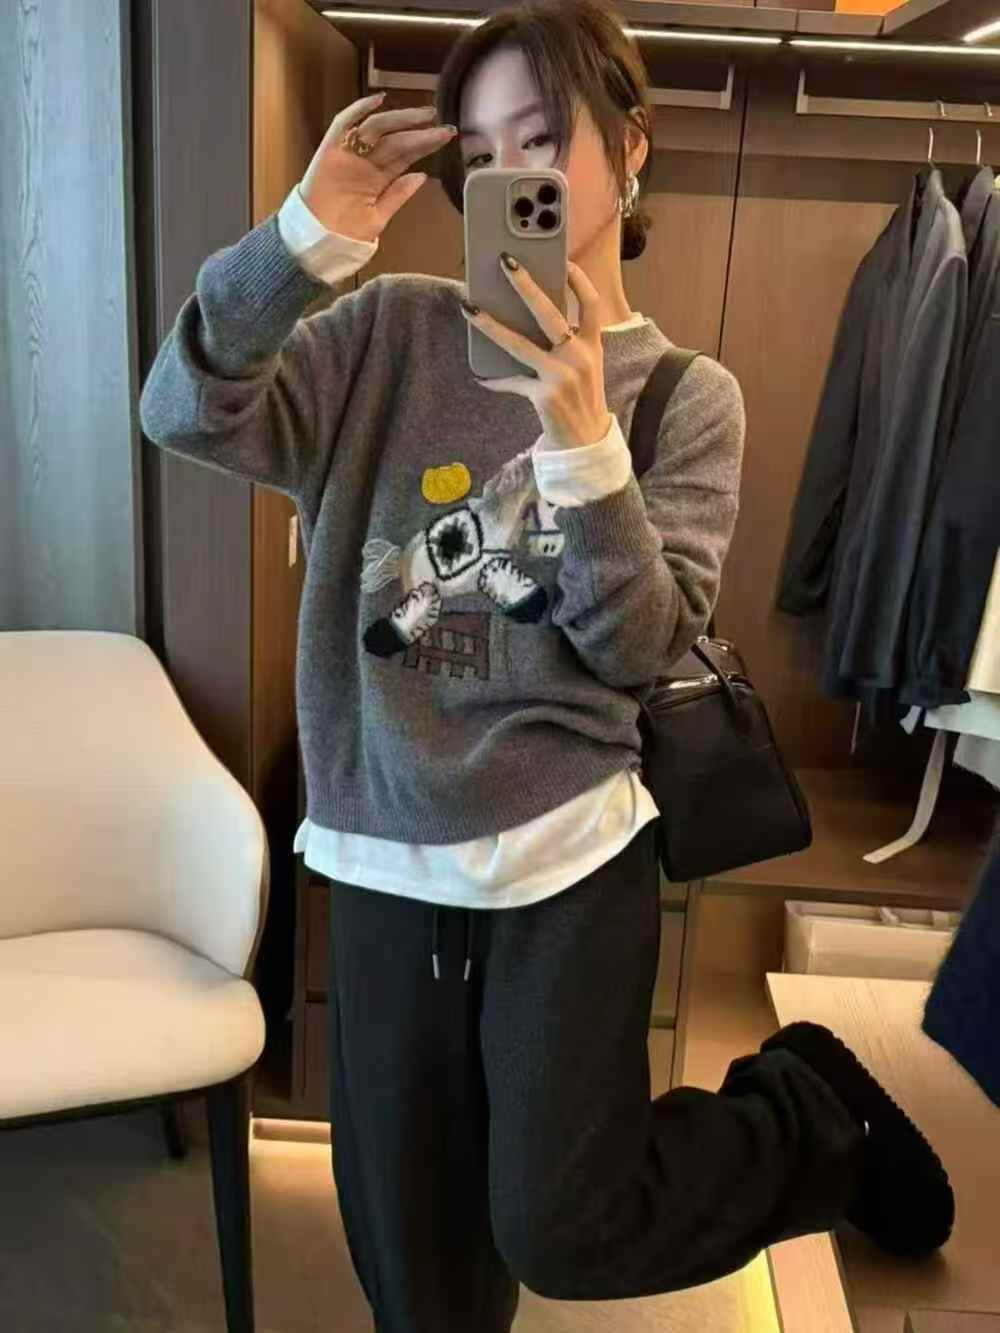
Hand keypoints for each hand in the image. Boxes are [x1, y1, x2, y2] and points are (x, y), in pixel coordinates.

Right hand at [300, 93, 457, 243]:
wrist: (317, 242)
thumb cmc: (345, 235)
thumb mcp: (378, 217)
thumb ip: (398, 195)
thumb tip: (422, 176)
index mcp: (378, 177)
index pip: (406, 155)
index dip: (425, 144)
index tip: (446, 136)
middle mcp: (366, 161)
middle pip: (396, 139)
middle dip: (419, 130)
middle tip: (444, 125)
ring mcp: (348, 154)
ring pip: (377, 128)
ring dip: (400, 118)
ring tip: (425, 114)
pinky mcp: (330, 150)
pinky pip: (344, 124)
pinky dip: (358, 110)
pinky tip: (378, 102)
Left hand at [459, 256, 612, 449]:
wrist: (586, 441)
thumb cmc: (580, 398)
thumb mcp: (583, 367)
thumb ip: (567, 343)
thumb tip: (526, 318)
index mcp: (593, 346)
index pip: (591, 304)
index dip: (578, 281)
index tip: (563, 260)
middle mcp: (579, 357)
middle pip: (550, 313)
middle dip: (526, 285)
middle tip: (505, 261)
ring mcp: (561, 376)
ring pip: (519, 343)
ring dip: (491, 325)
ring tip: (469, 307)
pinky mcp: (544, 395)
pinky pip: (512, 381)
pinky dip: (495, 380)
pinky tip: (481, 377)